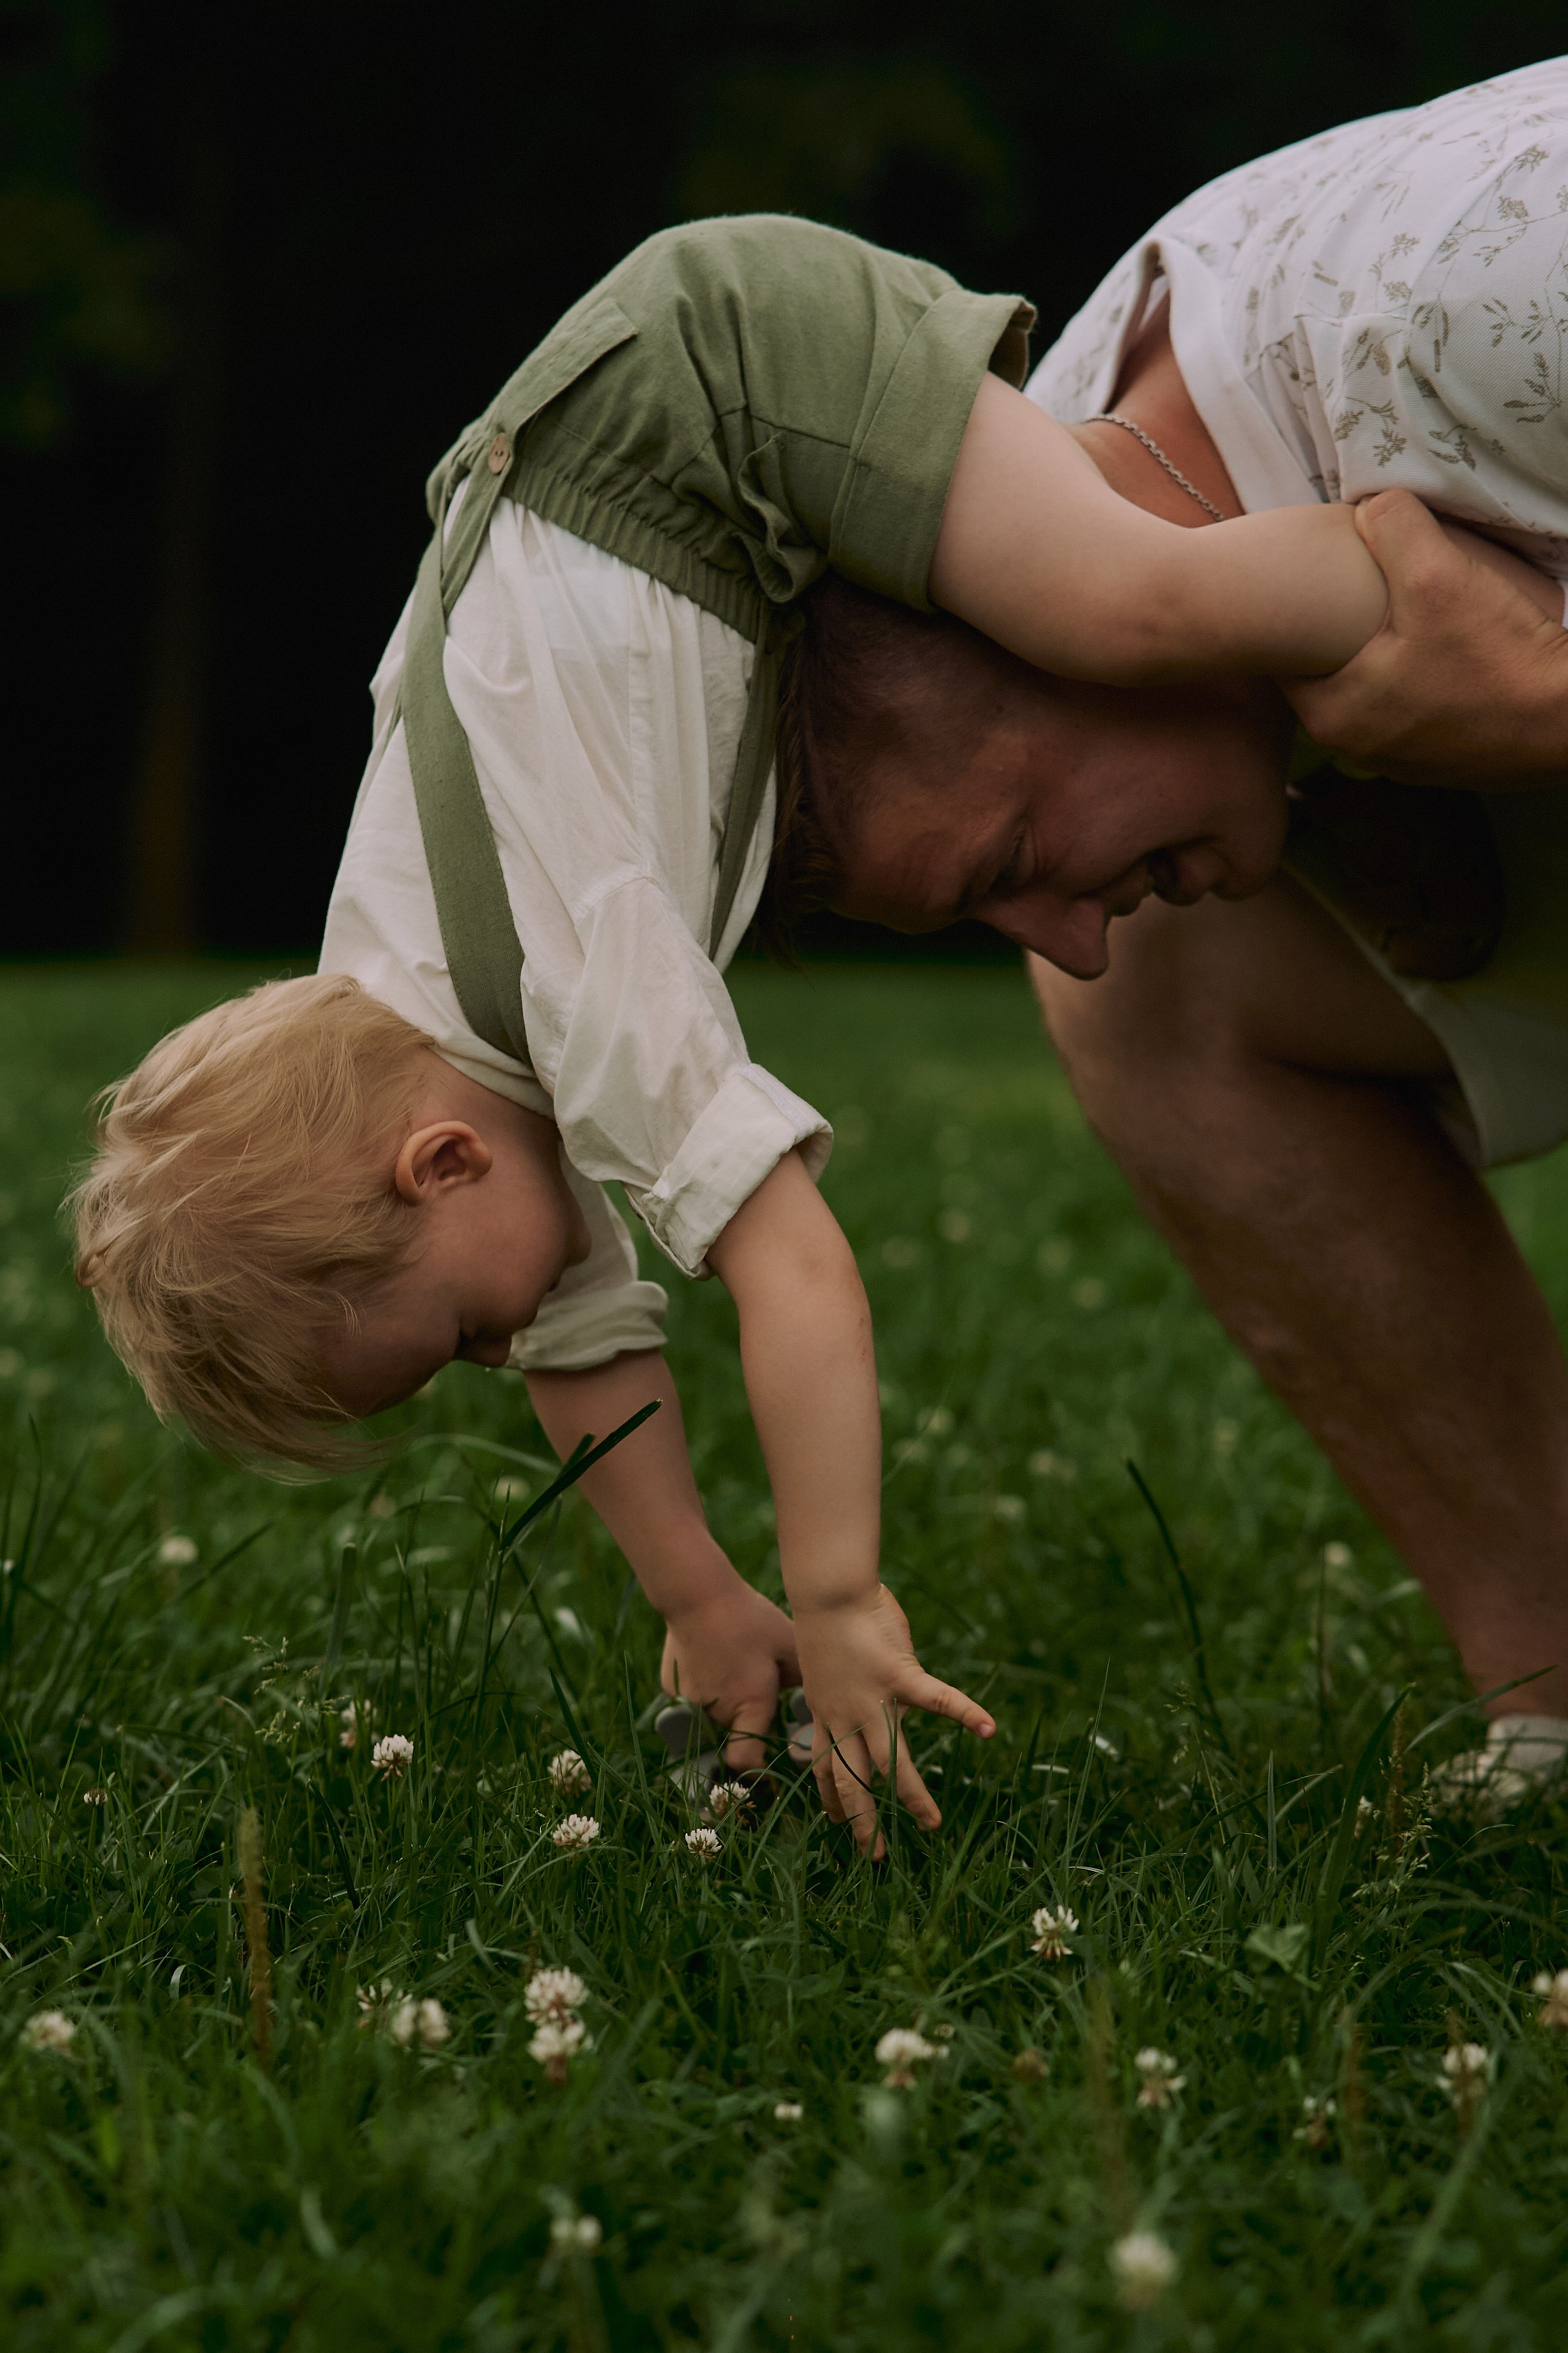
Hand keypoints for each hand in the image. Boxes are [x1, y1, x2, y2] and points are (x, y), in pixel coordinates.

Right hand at [661, 1579, 801, 1773]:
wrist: (697, 1595)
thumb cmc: (749, 1619)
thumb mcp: (788, 1645)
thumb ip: (802, 1678)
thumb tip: (815, 1699)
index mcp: (750, 1707)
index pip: (746, 1762)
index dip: (755, 1768)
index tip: (765, 1756)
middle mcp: (717, 1713)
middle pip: (735, 1729)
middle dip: (747, 1712)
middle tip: (755, 1677)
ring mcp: (689, 1703)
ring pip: (713, 1713)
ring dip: (723, 1698)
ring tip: (731, 1660)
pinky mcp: (670, 1689)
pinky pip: (692, 1698)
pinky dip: (702, 1684)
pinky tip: (709, 1654)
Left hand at [794, 1584, 994, 1859]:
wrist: (827, 1590)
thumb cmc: (829, 1615)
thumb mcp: (828, 1661)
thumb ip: (850, 1682)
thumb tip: (877, 1682)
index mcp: (825, 1711)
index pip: (825, 1765)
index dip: (831, 1796)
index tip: (835, 1820)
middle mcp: (845, 1716)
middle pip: (854, 1779)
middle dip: (864, 1821)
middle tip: (874, 1856)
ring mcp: (872, 1700)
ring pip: (893, 1761)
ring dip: (912, 1797)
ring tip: (932, 1825)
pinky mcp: (899, 1677)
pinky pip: (937, 1700)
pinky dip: (965, 1713)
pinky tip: (989, 1729)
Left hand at [1284, 490, 1567, 786]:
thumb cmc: (1499, 658)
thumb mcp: (1438, 574)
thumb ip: (1392, 527)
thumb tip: (1368, 503)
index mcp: (1332, 715)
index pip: (1284, 658)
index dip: (1296, 613)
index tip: (1315, 581)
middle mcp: (1356, 749)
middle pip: (1328, 673)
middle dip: (1340, 632)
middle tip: (1359, 587)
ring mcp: (1400, 760)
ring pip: (1372, 690)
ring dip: (1383, 655)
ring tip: (1404, 613)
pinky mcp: (1442, 759)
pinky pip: (1413, 707)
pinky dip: (1420, 679)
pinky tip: (1444, 650)